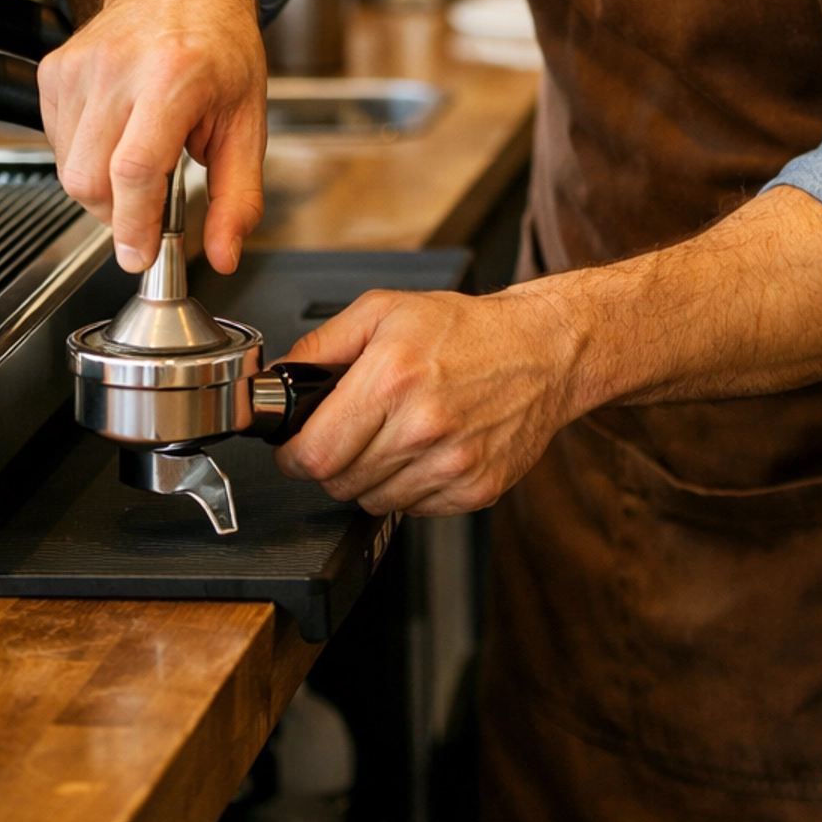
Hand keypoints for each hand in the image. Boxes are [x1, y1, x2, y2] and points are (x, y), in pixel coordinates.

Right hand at [38, 0, 265, 272]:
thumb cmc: (219, 45)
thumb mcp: (247, 121)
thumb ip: (238, 195)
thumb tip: (224, 253)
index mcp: (174, 75)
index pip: (135, 168)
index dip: (134, 224)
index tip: (141, 254)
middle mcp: (120, 66)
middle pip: (91, 178)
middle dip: (117, 213)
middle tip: (150, 204)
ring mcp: (80, 66)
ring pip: (68, 168)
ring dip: (101, 186)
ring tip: (140, 156)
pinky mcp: (54, 70)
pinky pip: (56, 142)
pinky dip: (83, 157)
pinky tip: (116, 134)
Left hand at [274, 283, 581, 515]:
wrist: (541, 350)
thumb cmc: (464, 329)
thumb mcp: (383, 310)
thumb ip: (321, 344)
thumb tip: (279, 379)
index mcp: (392, 377)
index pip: (316, 454)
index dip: (294, 457)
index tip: (296, 448)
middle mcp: (423, 425)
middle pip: (339, 483)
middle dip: (330, 464)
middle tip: (348, 435)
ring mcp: (453, 463)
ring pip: (373, 501)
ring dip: (369, 478)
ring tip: (392, 437)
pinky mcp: (476, 489)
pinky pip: (413, 510)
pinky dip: (408, 488)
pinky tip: (424, 451)